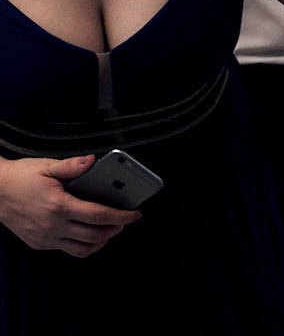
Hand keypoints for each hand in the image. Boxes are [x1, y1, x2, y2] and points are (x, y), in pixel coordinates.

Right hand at [0, 155, 140, 257]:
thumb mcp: (46, 166)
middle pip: (96, 236)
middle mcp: (52, 226)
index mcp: (58, 206)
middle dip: (116, 228)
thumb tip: (92, 161)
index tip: (135, 214)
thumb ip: (72, 165)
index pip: (99, 216)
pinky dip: (84, 244)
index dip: (122, 216)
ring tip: (110, 228)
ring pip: (83, 249)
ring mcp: (45, 238)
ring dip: (102, 241)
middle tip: (125, 219)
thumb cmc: (19, 178)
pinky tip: (89, 232)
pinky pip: (68, 249)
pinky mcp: (39, 243)